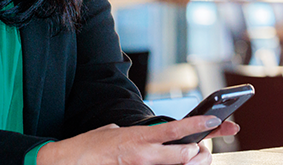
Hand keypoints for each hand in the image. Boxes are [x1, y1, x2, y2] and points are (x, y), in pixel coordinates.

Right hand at [37, 116, 238, 164]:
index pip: (176, 130)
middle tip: (201, 149)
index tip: (213, 121)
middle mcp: (144, 154)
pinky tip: (171, 163)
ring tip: (188, 156)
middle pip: (185, 155)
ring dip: (187, 163)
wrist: (69, 162)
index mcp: (138, 137)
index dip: (198, 126)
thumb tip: (148, 137)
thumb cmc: (90, 146)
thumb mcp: (114, 131)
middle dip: (198, 153)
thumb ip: (136, 134)